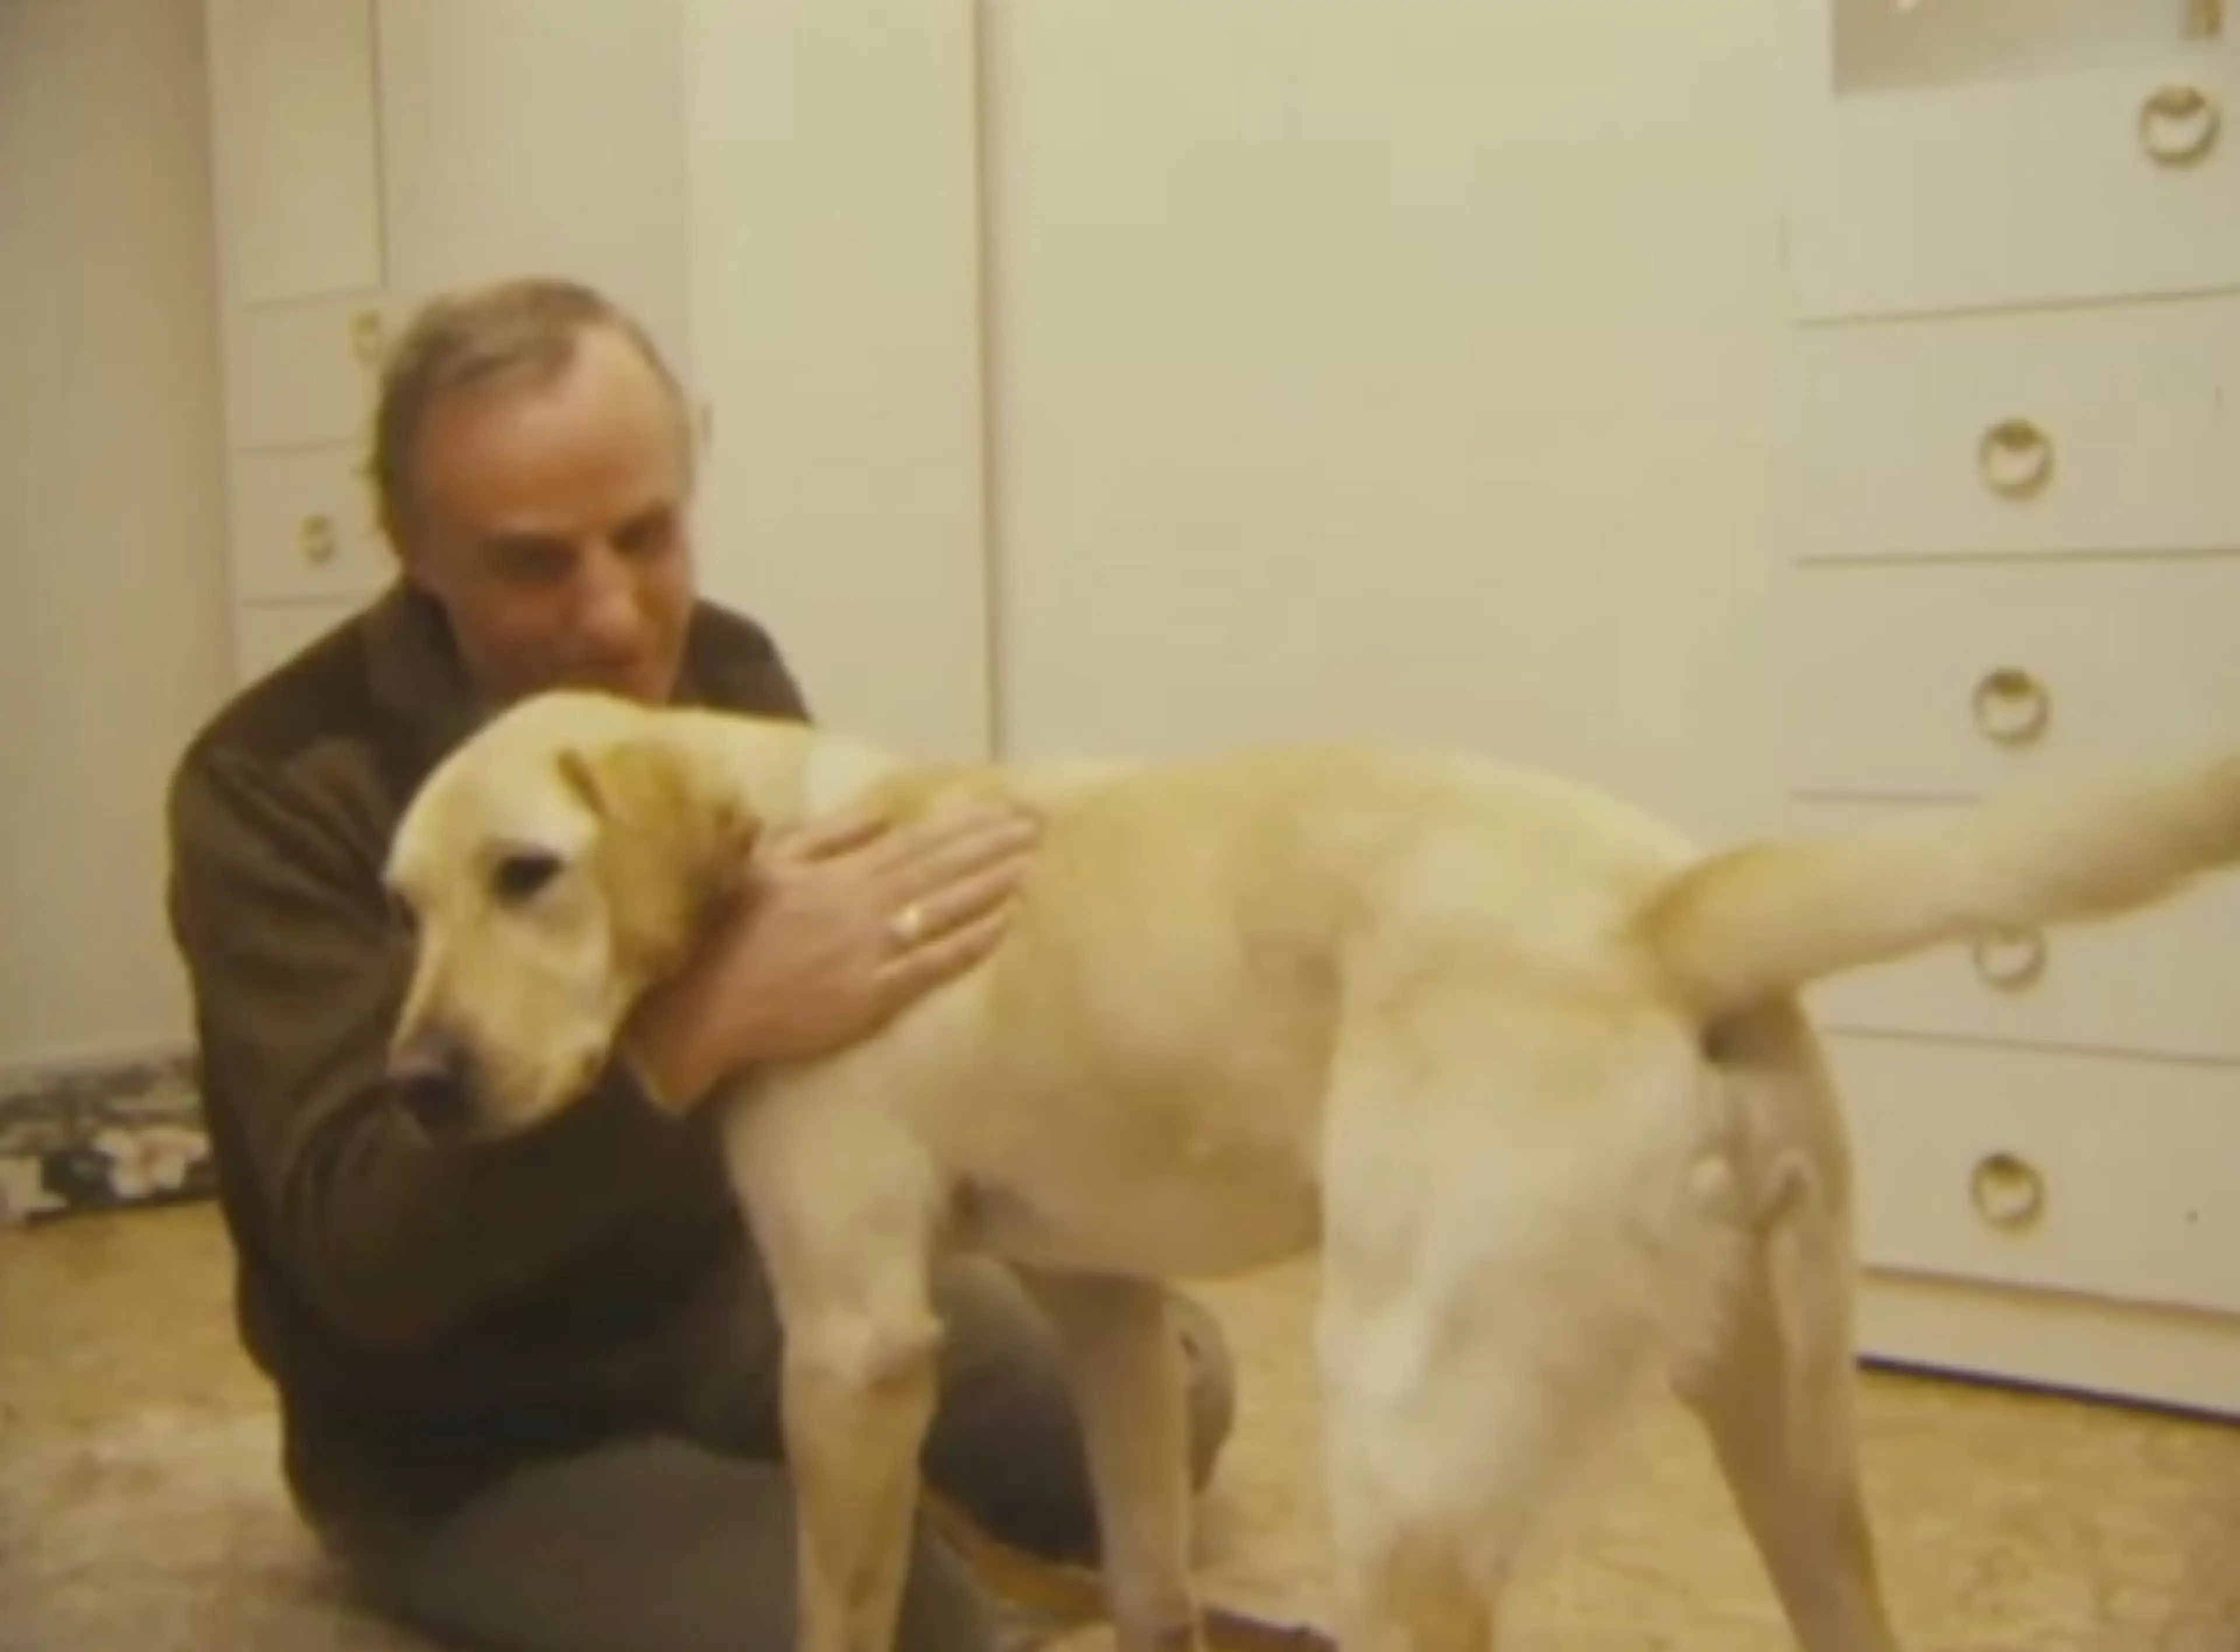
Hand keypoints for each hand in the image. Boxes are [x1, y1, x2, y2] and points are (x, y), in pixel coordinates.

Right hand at [622, 797, 1041, 1108]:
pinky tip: (1006, 925)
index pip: (918, 840)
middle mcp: (861, 905)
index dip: (968, 824)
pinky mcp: (871, 995)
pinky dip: (970, 942)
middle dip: (995, 847)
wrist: (703, 1006)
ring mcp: (869, 951)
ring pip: (945, 910)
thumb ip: (826, 836)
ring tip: (1035, 865)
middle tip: (1041, 828)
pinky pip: (931, 963)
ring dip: (994, 885)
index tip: (1010, 807)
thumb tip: (880, 812)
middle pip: (942, 869)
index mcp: (838, 872)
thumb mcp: (767, 864)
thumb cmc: (729, 932)